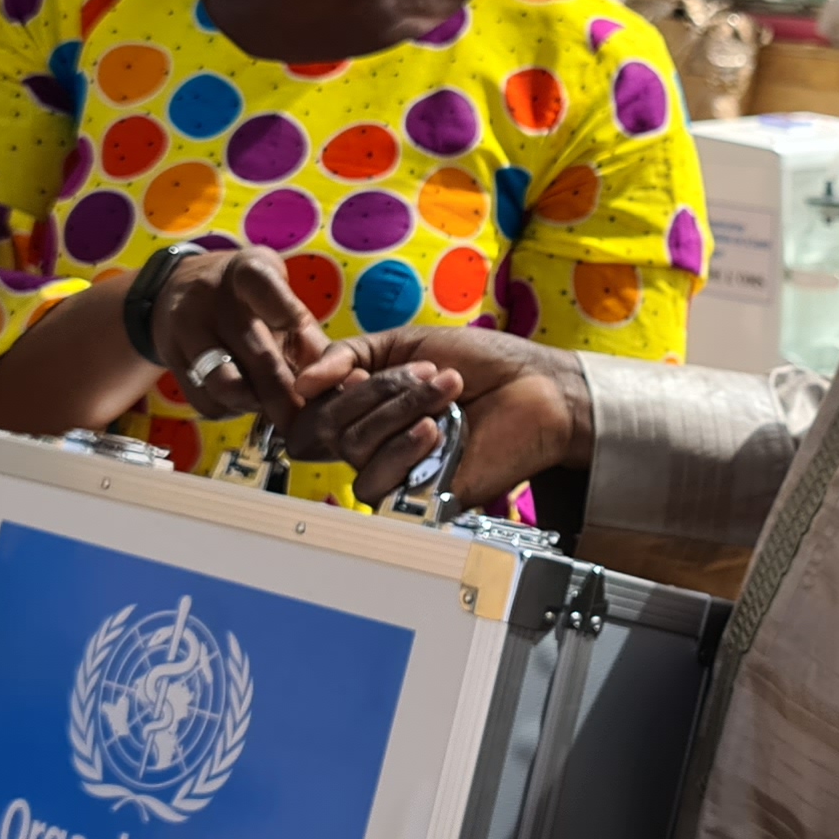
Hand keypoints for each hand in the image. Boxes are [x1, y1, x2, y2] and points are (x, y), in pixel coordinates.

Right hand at [156, 251, 338, 420]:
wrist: (177, 289)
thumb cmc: (246, 298)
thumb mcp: (276, 297)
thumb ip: (307, 336)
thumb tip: (352, 380)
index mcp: (246, 273)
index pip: (262, 286)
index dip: (282, 309)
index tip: (300, 328)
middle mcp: (211, 298)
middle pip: (255, 354)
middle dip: (286, 394)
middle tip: (309, 420)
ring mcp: (187, 328)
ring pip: (226, 384)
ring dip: (256, 405)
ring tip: (273, 408)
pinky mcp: (172, 358)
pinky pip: (206, 402)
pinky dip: (230, 411)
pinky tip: (243, 401)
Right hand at [279, 326, 589, 501]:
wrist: (537, 388)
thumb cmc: (485, 364)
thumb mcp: (407, 342)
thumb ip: (350, 355)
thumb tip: (301, 381)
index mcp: (367, 403)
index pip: (311, 406)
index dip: (326, 387)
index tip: (359, 368)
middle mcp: (374, 436)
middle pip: (328, 427)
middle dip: (376, 392)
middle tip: (425, 373)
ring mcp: (394, 466)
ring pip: (352, 450)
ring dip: (397, 413)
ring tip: (444, 394)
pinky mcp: (416, 496)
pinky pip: (374, 486)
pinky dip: (399, 452)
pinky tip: (433, 431)